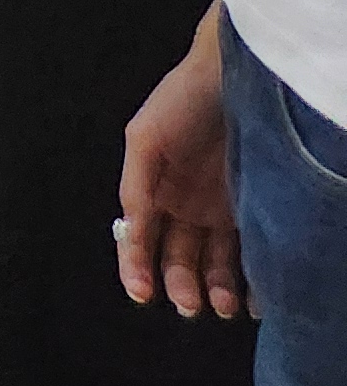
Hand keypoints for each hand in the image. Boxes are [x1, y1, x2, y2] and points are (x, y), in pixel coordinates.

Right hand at [118, 13, 249, 320]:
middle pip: (177, 258)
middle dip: (180, 285)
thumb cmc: (182, 102)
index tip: (141, 292)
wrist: (236, 79)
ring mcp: (220, 211)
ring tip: (222, 306)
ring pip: (214, 264)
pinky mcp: (254, 211)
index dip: (136, 266)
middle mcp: (185, 207)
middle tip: (189, 304)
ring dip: (215, 289)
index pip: (139, 240)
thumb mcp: (145, 138)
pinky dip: (251, 280)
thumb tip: (130, 230)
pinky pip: (251, 254)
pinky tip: (253, 298)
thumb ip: (136, 184)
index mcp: (153, 192)